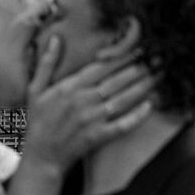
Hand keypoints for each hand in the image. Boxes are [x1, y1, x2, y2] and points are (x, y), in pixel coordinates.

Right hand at [24, 35, 153, 170]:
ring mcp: (93, 119)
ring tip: (158, 76)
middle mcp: (84, 101)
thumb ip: (46, 63)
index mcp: (70, 87)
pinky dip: (137, 116)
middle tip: (157, 59)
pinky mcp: (98, 136)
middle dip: (139, 68)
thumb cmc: (38, 122)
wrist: (40, 156)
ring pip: (123, 99)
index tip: (138, 49)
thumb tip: (56, 38)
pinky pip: (122, 125)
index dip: (121, 57)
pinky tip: (150, 106)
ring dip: (143, 87)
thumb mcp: (35, 89)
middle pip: (117, 81)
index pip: (101, 67)